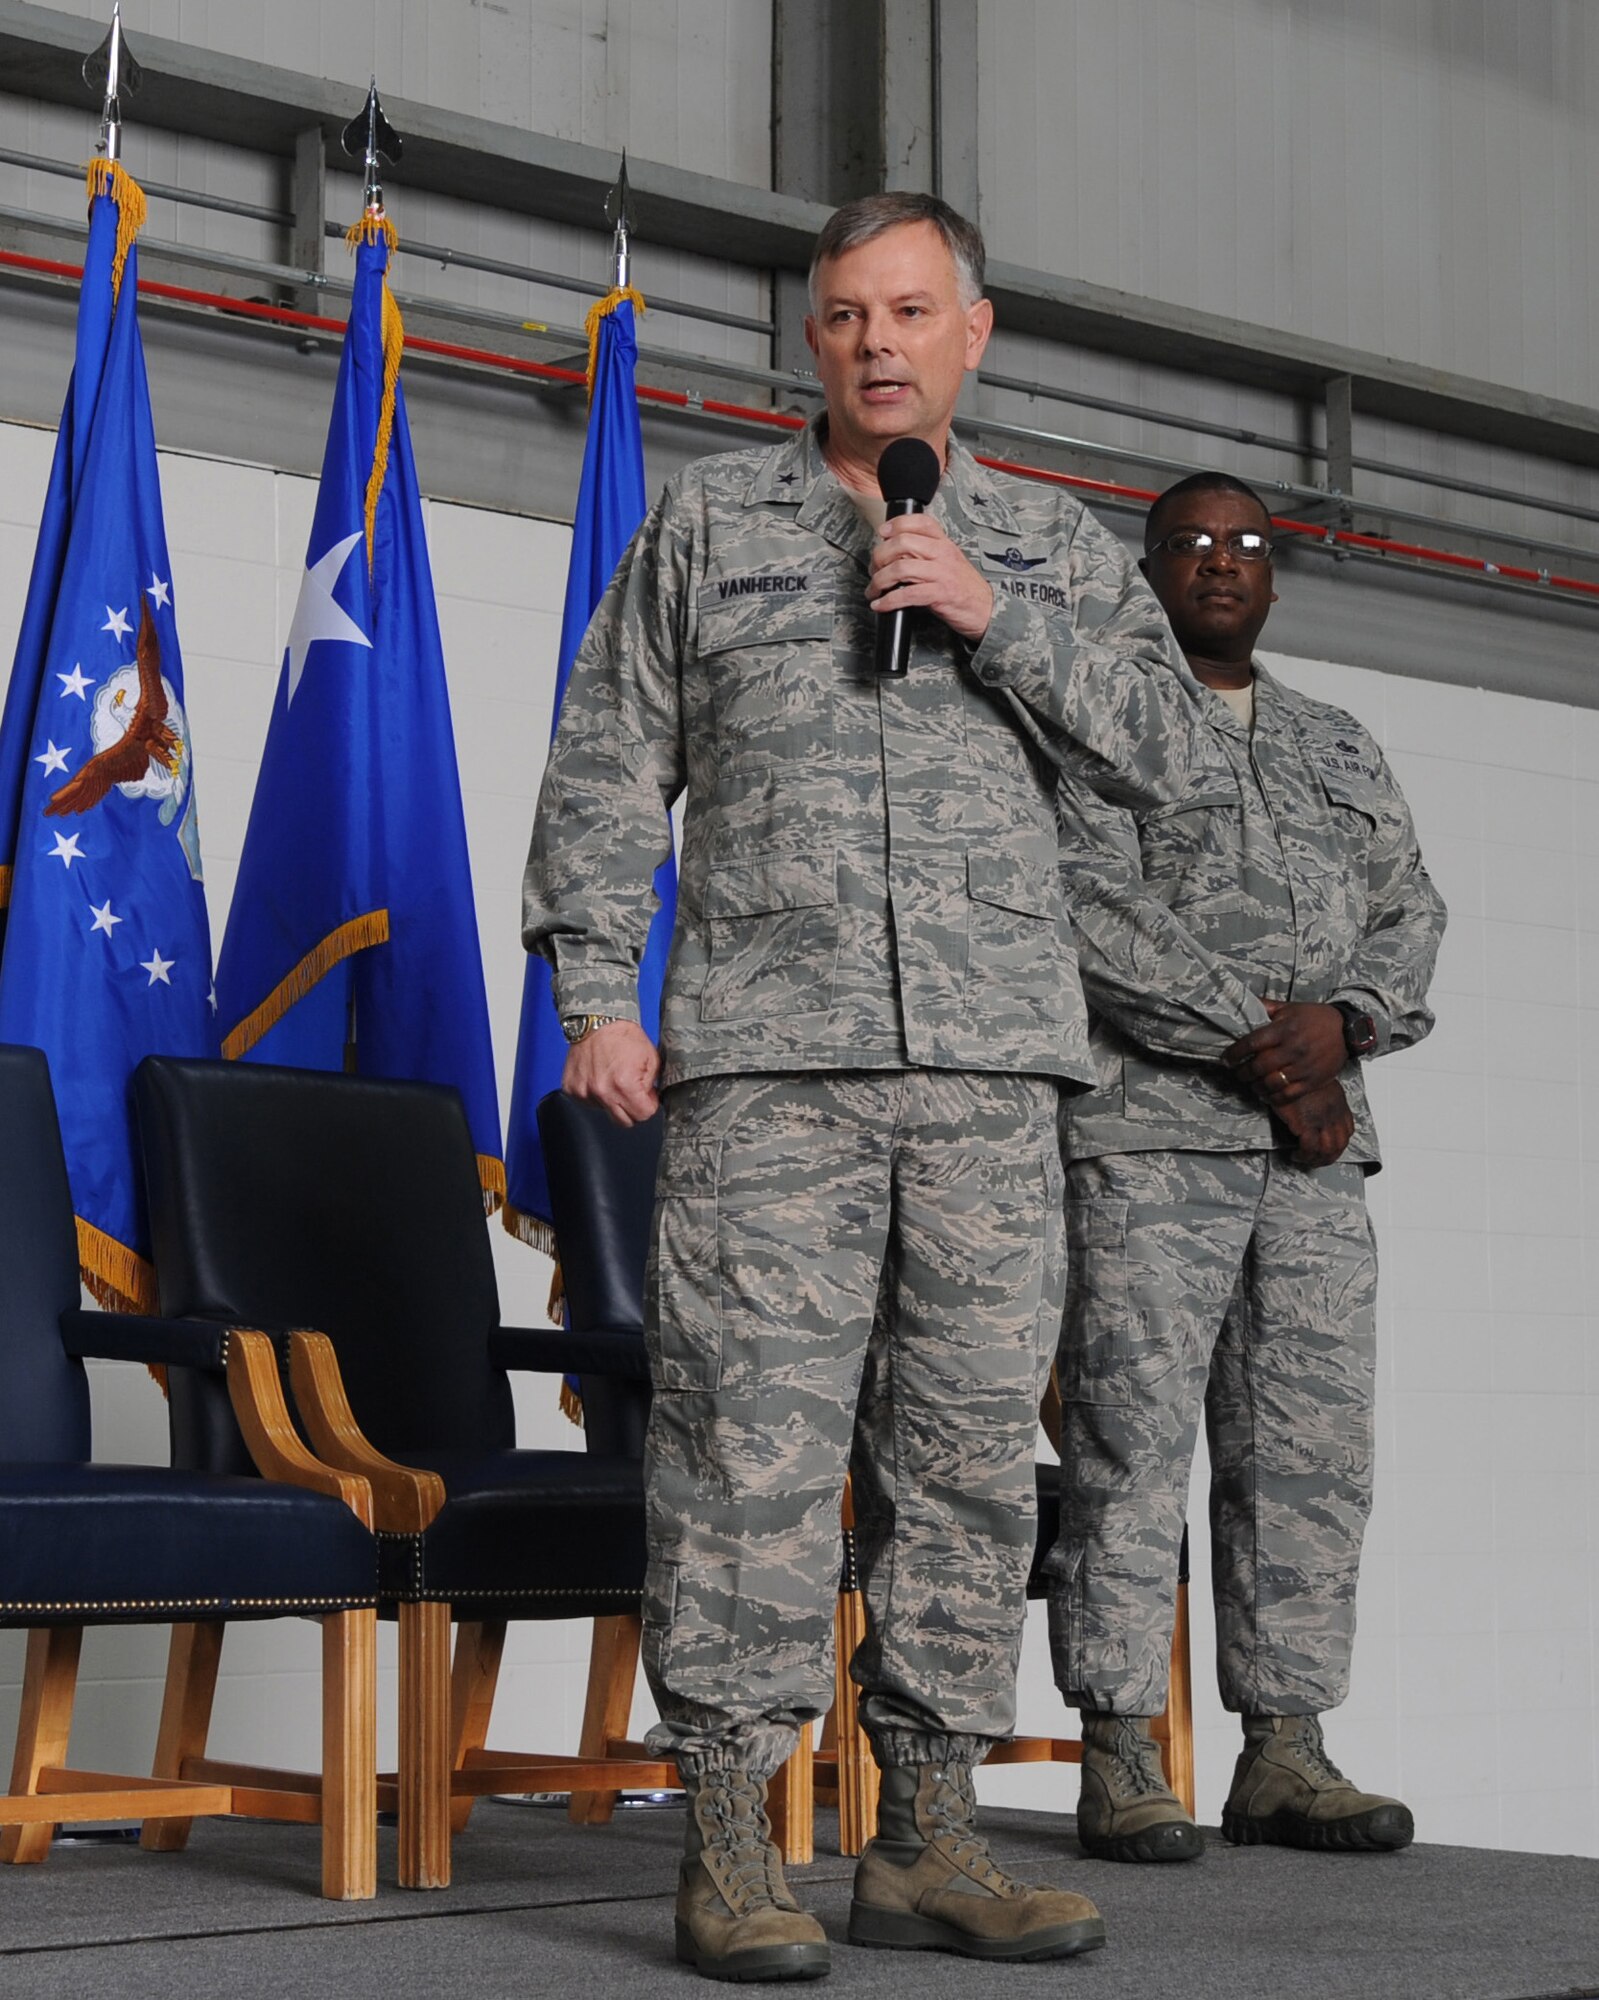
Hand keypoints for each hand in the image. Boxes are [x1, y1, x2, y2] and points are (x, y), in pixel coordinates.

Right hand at [562, 1020, 659, 1126]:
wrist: (597, 1021)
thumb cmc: (623, 1036)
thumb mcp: (651, 1059)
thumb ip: (653, 1085)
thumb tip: (650, 1101)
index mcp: (624, 1086)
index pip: (643, 1115)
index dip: (648, 1105)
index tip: (647, 1096)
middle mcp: (602, 1092)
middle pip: (624, 1122)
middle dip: (632, 1109)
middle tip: (632, 1091)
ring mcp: (584, 1092)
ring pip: (605, 1112)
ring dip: (612, 1101)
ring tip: (612, 1077)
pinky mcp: (571, 1089)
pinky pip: (588, 1102)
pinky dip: (595, 1094)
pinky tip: (599, 1076)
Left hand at [868, 513, 993, 642]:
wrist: (986, 610)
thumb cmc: (963, 588)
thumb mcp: (948, 562)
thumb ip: (927, 553)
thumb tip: (894, 554)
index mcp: (945, 543)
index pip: (920, 522)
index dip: (897, 524)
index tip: (882, 533)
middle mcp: (943, 554)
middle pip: (902, 543)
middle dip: (880, 556)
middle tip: (874, 569)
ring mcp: (941, 574)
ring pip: (900, 568)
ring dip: (879, 581)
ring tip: (874, 590)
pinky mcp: (939, 595)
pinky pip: (907, 594)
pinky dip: (888, 601)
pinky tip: (880, 605)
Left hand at [1222, 999, 1346, 1106]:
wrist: (1347, 1030)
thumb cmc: (1314, 1017)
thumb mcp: (1289, 1008)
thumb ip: (1265, 1007)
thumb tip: (1244, 1001)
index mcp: (1284, 1029)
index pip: (1252, 1043)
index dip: (1235, 1053)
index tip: (1227, 1058)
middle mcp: (1293, 1049)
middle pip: (1259, 1066)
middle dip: (1242, 1072)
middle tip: (1237, 1072)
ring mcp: (1304, 1067)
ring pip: (1271, 1083)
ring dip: (1255, 1086)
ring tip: (1251, 1083)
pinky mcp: (1313, 1081)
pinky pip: (1288, 1095)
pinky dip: (1273, 1098)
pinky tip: (1266, 1094)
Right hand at [1274, 1078, 1354, 1168]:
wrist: (1288, 1070)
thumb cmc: (1297, 1073)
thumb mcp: (1317, 1082)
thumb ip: (1321, 1095)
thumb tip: (1313, 1104)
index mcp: (1338, 1103)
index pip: (1348, 1130)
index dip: (1339, 1143)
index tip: (1328, 1147)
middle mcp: (1334, 1113)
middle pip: (1340, 1144)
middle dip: (1329, 1157)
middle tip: (1316, 1160)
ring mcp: (1322, 1120)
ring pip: (1328, 1150)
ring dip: (1317, 1160)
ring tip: (1305, 1160)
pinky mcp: (1306, 1124)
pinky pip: (1311, 1148)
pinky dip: (1305, 1156)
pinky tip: (1296, 1155)